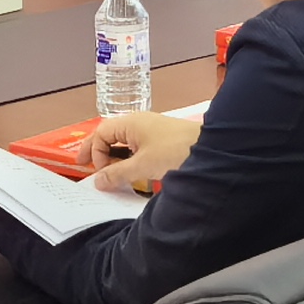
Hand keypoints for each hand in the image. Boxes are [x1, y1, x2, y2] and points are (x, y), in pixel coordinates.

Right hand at [82, 109, 203, 192]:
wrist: (212, 150)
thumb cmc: (176, 151)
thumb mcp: (142, 166)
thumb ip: (117, 174)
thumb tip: (98, 181)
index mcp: (131, 122)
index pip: (101, 132)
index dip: (93, 151)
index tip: (96, 171)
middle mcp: (139, 123)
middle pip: (111, 136)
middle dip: (100, 153)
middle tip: (91, 171)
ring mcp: (152, 132)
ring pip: (125, 144)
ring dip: (116, 159)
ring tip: (112, 176)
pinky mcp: (163, 142)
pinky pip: (139, 149)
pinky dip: (131, 161)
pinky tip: (133, 175)